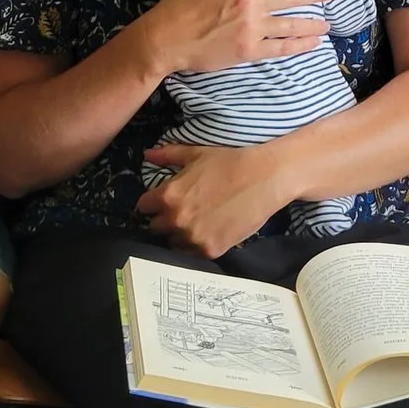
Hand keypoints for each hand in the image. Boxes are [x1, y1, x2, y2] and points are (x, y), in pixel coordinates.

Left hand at [139, 144, 294, 257]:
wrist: (265, 178)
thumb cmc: (230, 162)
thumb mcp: (196, 154)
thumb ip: (168, 155)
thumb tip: (147, 154)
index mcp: (168, 196)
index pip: (143, 207)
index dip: (152, 203)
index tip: (162, 202)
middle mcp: (176, 220)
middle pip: (155, 228)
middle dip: (165, 220)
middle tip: (182, 212)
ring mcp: (193, 237)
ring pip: (173, 243)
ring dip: (179, 235)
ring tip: (196, 223)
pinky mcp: (211, 250)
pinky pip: (192, 253)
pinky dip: (197, 244)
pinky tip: (209, 231)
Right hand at [141, 0, 338, 75]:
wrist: (164, 39)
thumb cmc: (177, 2)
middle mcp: (251, 2)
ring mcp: (252, 28)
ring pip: (292, 24)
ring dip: (313, 23)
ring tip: (328, 23)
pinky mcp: (249, 50)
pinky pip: (281, 48)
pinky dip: (300, 46)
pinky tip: (313, 43)